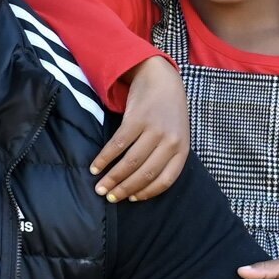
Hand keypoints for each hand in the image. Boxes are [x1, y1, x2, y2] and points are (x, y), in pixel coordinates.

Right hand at [88, 56, 189, 202]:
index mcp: (182, 149)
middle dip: (124, 189)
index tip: (131, 199)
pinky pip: (118, 145)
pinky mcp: (137, 119)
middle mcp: (170, 141)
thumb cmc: (167, 113)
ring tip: (100, 187)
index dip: (146, 193)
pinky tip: (95, 167)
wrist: (162, 80)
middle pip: (145, 173)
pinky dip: (104, 159)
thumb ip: (165, 157)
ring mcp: (154, 130)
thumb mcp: (176, 135)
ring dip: (112, 178)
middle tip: (109, 197)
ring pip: (130, 162)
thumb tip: (140, 185)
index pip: (165, 180)